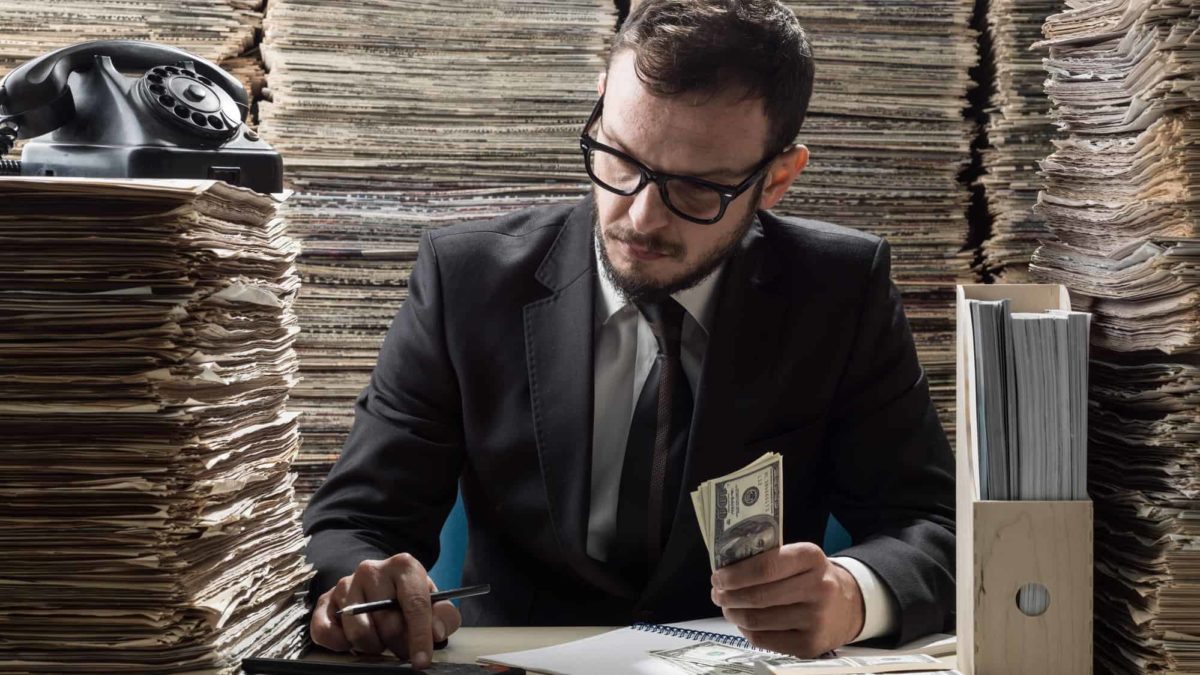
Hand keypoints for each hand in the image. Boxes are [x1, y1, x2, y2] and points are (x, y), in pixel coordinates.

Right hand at [309, 553, 462, 667]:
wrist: (378, 584)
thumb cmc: (408, 597)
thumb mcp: (433, 602)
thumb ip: (443, 616)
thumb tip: (436, 632)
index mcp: (403, 566)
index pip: (415, 604)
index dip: (420, 637)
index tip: (422, 661)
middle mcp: (371, 570)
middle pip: (387, 623)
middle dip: (398, 645)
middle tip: (402, 648)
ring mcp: (345, 584)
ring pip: (359, 632)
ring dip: (372, 647)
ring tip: (381, 641)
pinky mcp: (324, 601)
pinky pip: (326, 633)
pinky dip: (341, 646)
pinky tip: (354, 642)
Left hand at [710, 542, 863, 657]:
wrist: (848, 606)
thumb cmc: (810, 578)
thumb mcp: (798, 559)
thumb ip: (767, 560)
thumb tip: (725, 572)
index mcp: (811, 558)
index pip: (766, 567)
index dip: (735, 574)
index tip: (717, 577)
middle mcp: (818, 588)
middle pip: (758, 596)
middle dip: (729, 596)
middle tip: (717, 594)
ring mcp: (816, 619)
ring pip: (757, 620)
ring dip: (734, 614)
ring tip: (728, 608)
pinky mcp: (810, 645)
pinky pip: (764, 640)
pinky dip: (746, 631)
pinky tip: (744, 623)